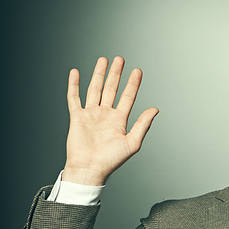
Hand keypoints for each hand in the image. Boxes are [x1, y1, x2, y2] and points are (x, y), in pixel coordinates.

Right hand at [62, 56, 158, 185]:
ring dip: (99, 74)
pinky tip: (76, 72)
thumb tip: (155, 110)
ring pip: (95, 89)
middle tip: (120, 59)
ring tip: (103, 60)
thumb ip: (143, 125)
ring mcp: (91, 114)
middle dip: (116, 74)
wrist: (89, 168)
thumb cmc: (110, 161)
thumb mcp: (132, 143)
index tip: (137, 71)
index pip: (128, 97)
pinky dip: (74, 84)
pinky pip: (74, 97)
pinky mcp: (77, 117)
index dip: (133, 84)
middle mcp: (105, 115)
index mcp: (119, 121)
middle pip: (111, 89)